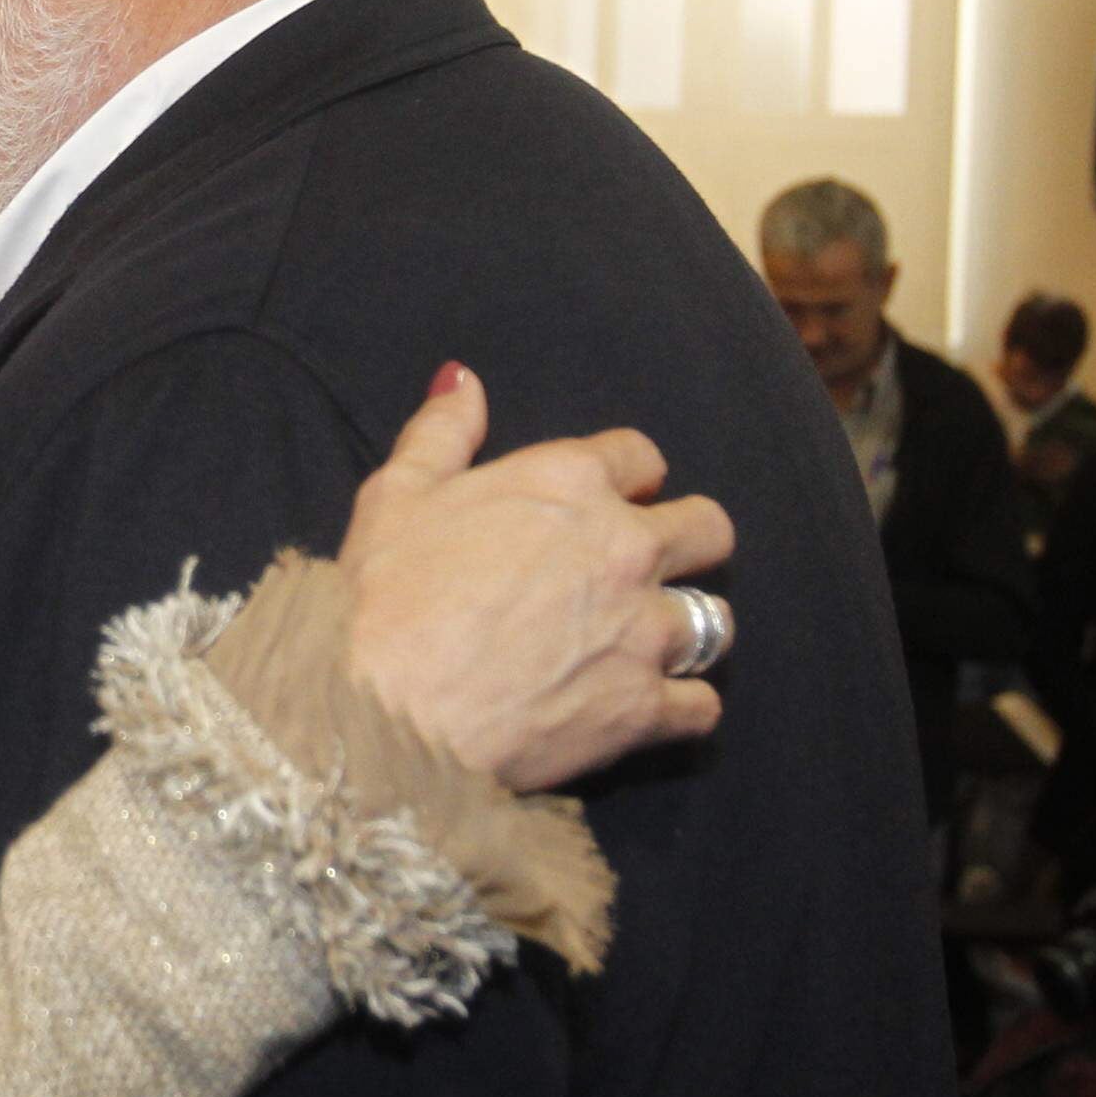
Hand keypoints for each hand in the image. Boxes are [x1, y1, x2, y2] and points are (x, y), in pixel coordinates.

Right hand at [334, 366, 735, 793]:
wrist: (383, 718)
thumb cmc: (381, 599)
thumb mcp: (395, 493)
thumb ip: (441, 431)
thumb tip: (462, 378)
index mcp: (569, 484)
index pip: (641, 456)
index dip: (627, 477)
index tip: (610, 500)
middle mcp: (624, 549)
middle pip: (708, 529)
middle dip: (685, 542)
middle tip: (642, 569)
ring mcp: (642, 633)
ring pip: (714, 619)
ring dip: (685, 628)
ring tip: (645, 645)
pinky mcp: (643, 710)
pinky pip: (702, 707)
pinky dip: (682, 708)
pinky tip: (649, 709)